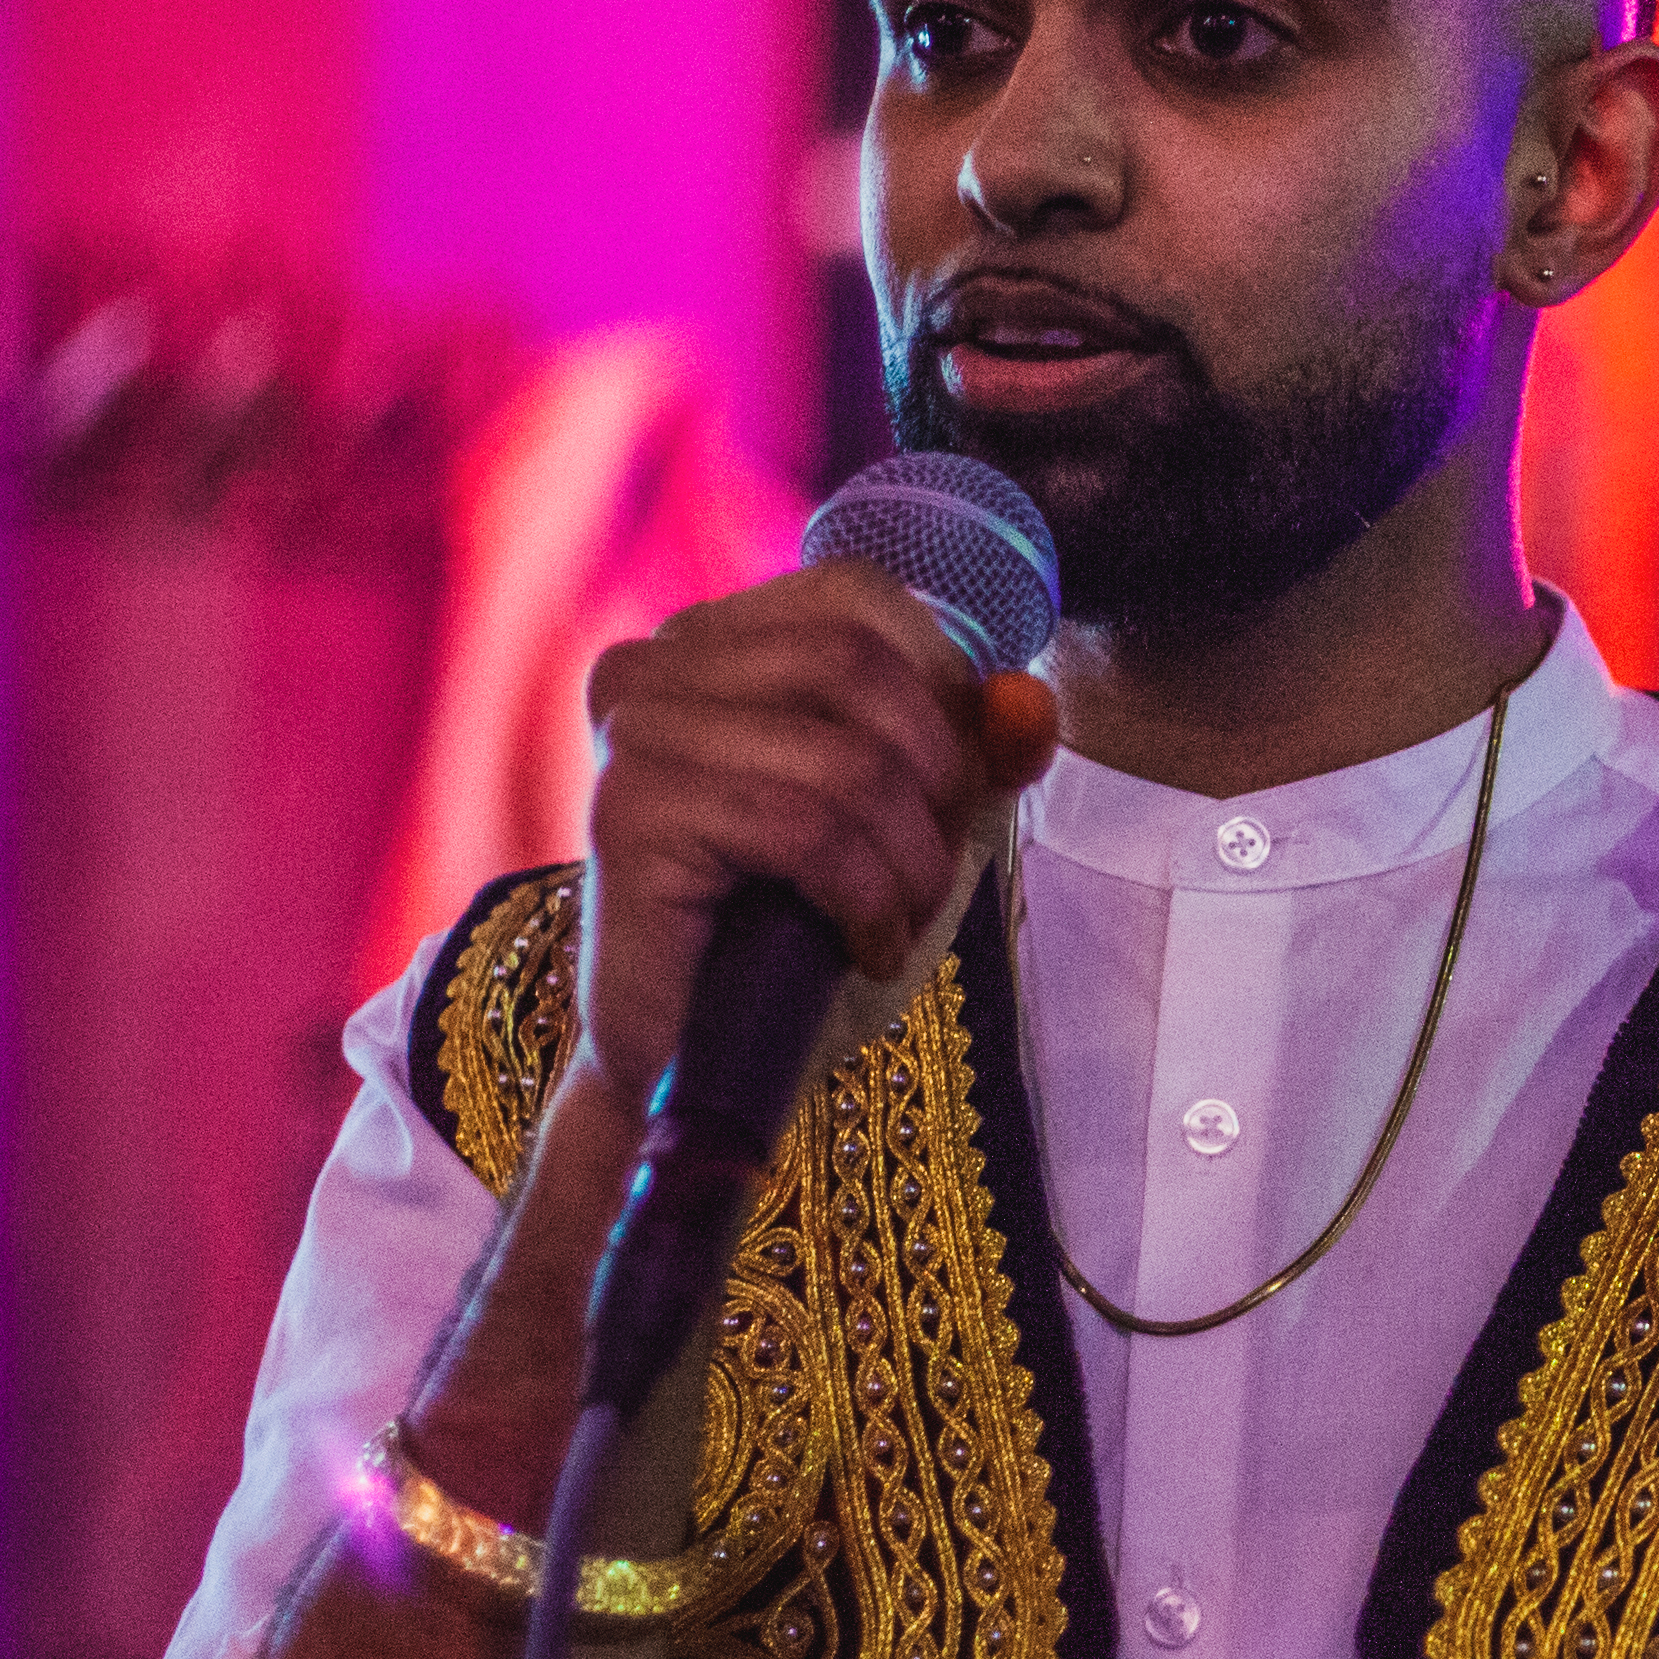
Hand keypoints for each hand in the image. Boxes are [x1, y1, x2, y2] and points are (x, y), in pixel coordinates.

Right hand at [571, 563, 1065, 1117]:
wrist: (705, 1061)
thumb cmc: (801, 931)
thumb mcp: (912, 821)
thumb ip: (977, 750)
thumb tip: (1028, 702)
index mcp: (705, 643)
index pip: (855, 597)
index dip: (940, 687)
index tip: (950, 789)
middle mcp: (649, 671)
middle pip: (855, 662)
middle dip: (934, 775)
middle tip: (932, 869)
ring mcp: (631, 740)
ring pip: (843, 758)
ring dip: (909, 859)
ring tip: (899, 922)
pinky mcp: (630, 821)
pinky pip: (805, 830)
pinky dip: (867, 900)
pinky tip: (865, 947)